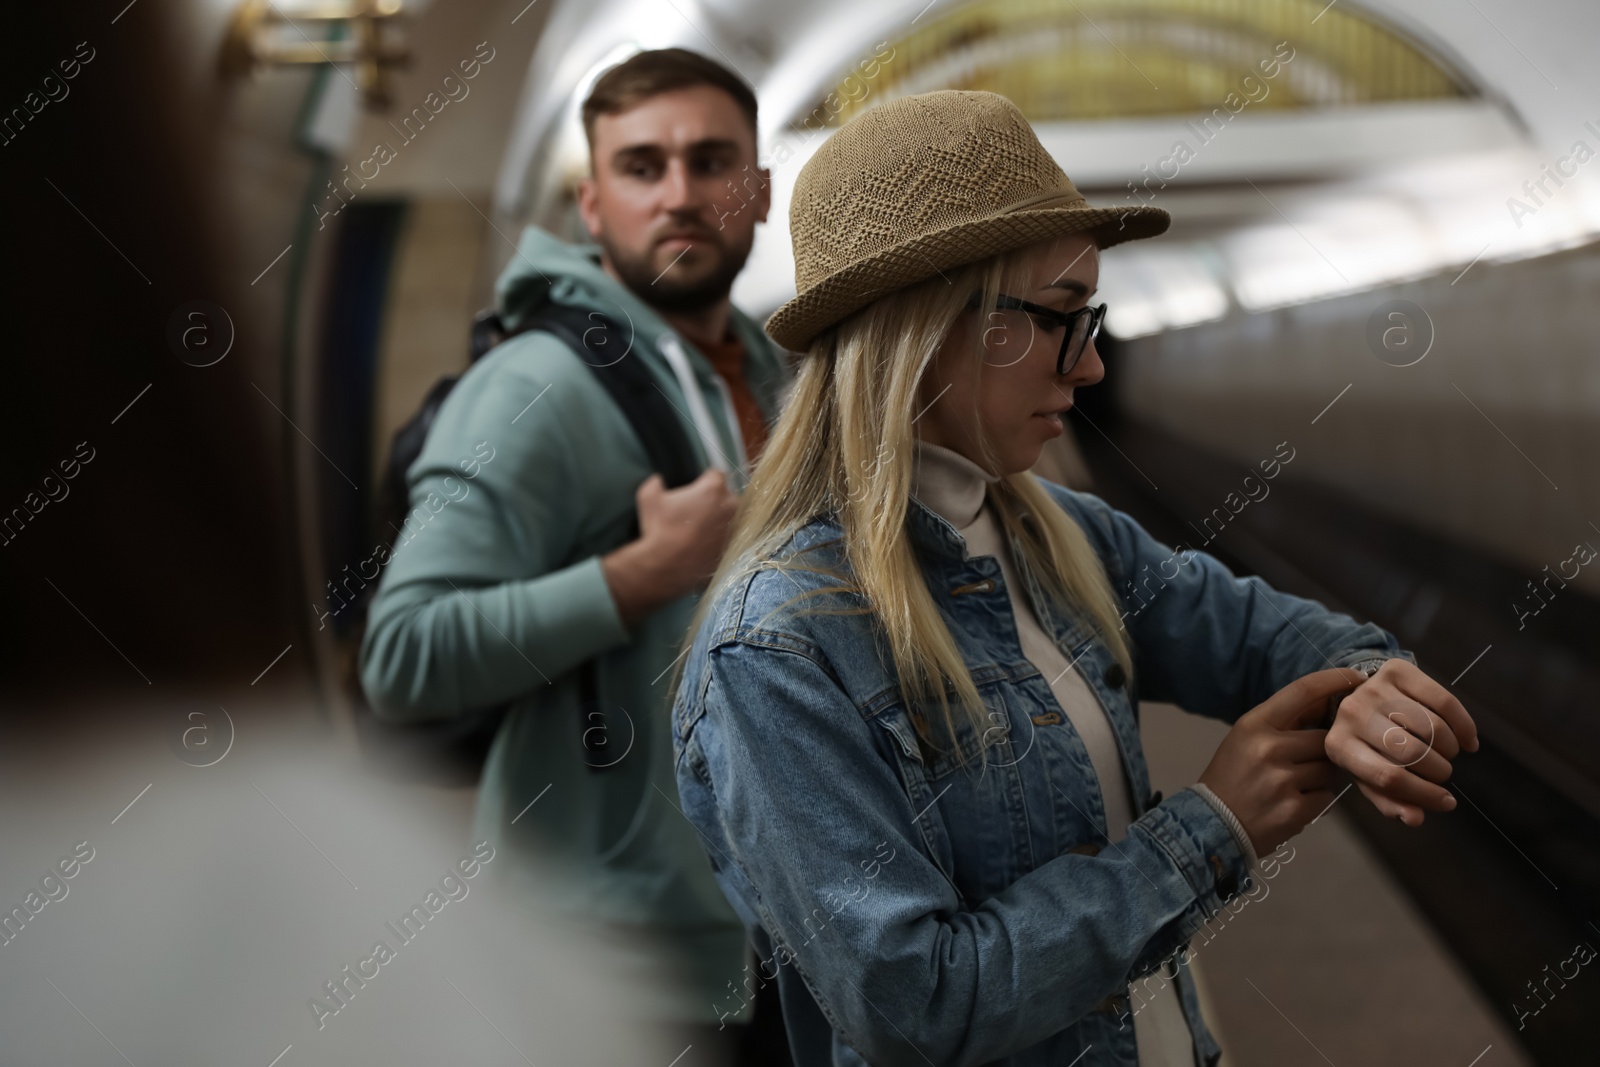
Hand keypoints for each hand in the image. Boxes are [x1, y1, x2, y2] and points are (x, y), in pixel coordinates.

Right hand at [602, 470, 737, 626]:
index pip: (716, 474)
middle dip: (714, 499)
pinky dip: (716, 538)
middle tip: (695, 508)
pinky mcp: (728, 548)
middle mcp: (729, 507)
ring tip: (697, 528)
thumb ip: (655, 482)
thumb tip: (657, 480)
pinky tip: (699, 543)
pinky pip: (725, 537)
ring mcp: (731, 529)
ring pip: (728, 518)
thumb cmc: (658, 528)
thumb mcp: (648, 497)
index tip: (695, 486)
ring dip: (716, 519)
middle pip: (726, 496)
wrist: (664, 566)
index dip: (704, 479)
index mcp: (713, 489)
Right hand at [1198, 669, 1363, 853]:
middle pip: (1325, 737)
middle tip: (1303, 762)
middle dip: (1322, 749)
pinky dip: (1316, 800)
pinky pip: (1327, 797)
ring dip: (1321, 776)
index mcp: (1254, 724)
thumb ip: (1283, 723)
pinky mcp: (1296, 810)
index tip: (1357, 677)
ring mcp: (1283, 780)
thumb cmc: (1231, 777)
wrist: (1212, 825)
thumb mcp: (1246, 739)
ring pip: (1329, 768)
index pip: (1303, 691)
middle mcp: (1269, 748)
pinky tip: (1293, 803)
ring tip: (1295, 785)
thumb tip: (1327, 703)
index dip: (1334, 680)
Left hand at [1324, 659, 1477, 826]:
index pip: (1388, 777)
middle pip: (1412, 752)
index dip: (1424, 794)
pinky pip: (1444, 701)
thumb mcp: (1368, 774)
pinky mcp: (1396, 670)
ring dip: (1451, 749)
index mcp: (1338, 746)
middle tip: (1444, 773)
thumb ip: (1389, 799)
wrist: (1360, 695)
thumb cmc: (1367, 744)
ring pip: (1431, 727)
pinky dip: (1463, 725)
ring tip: (1450, 755)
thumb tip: (1416, 819)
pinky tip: (1467, 739)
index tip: (1447, 802)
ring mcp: (1372, 689)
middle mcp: (1351, 714)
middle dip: (1439, 770)